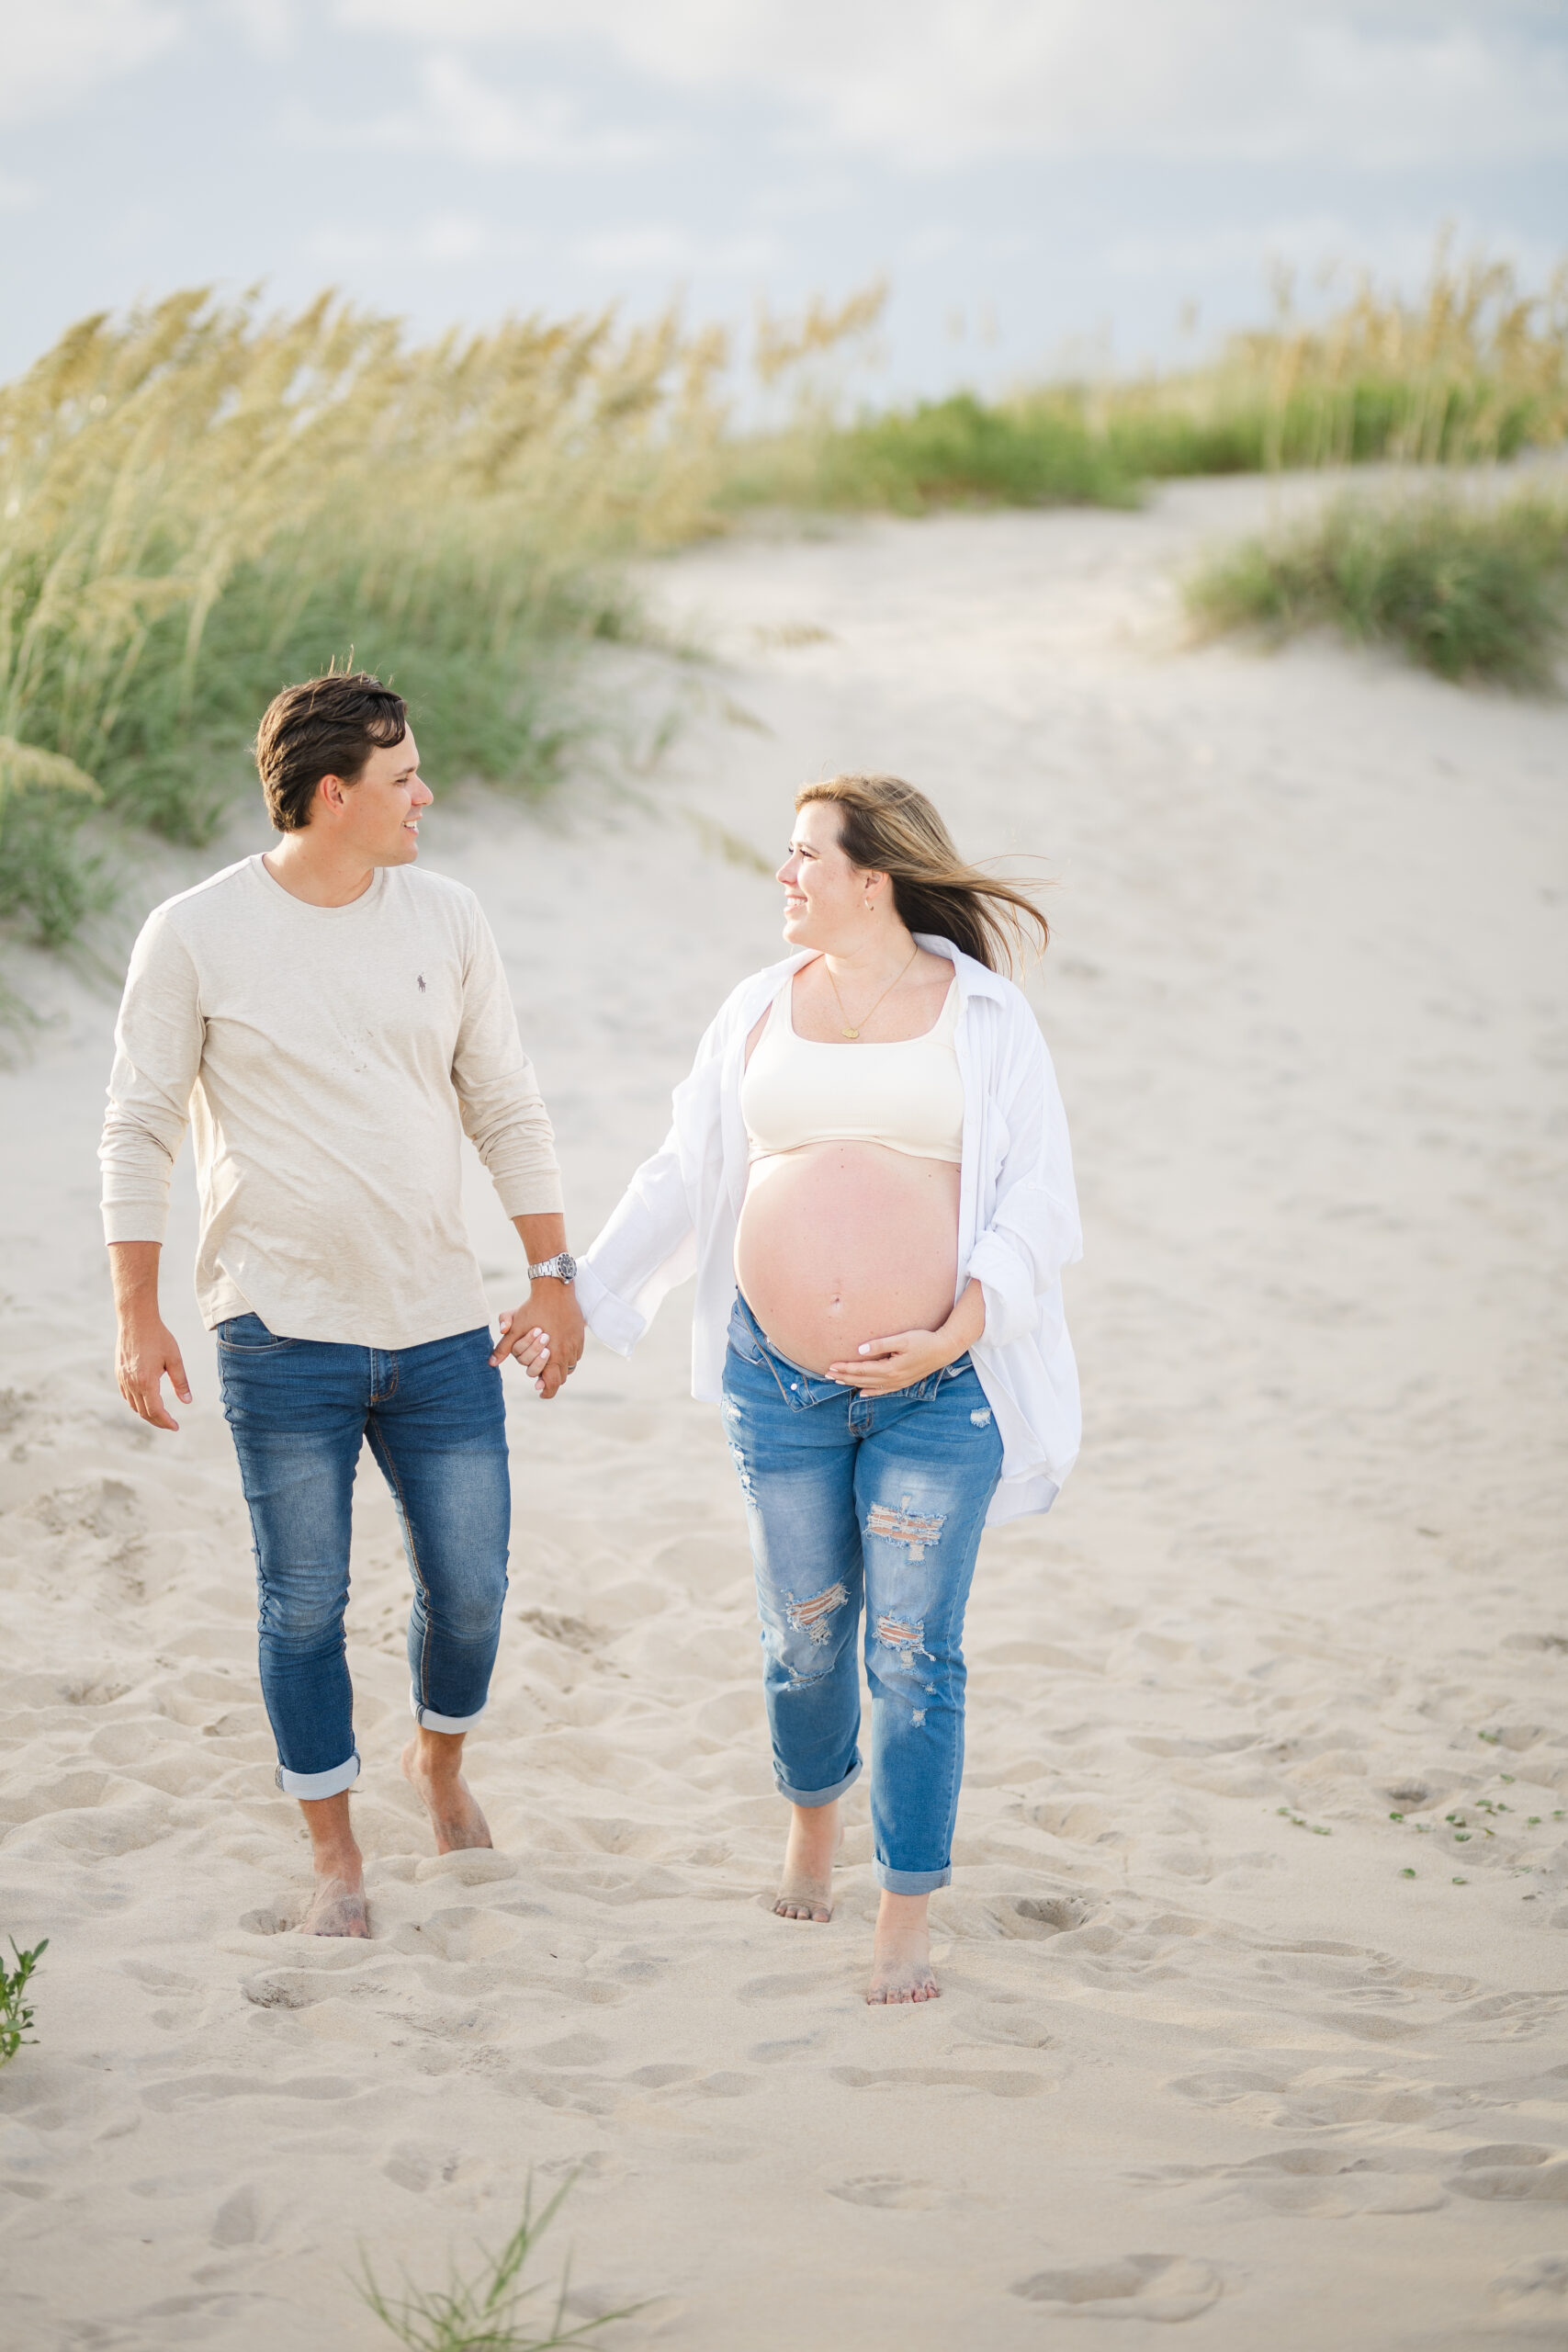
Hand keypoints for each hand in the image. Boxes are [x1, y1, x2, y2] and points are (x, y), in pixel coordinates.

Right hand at [116, 1315, 191, 1430]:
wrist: (136, 1321)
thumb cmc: (158, 1337)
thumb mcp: (175, 1359)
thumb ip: (181, 1382)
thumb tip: (187, 1401)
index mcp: (146, 1382)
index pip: (155, 1411)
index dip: (166, 1422)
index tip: (176, 1427)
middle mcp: (131, 1383)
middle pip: (144, 1412)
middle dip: (158, 1421)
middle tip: (170, 1424)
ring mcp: (122, 1379)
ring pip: (133, 1406)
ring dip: (146, 1413)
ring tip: (160, 1414)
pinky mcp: (119, 1374)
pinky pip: (126, 1396)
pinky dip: (136, 1403)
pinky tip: (146, 1401)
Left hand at [490, 1281, 584, 1398]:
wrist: (554, 1290)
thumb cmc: (532, 1309)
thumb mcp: (515, 1328)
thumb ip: (504, 1347)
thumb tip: (491, 1363)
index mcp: (551, 1355)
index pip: (552, 1384)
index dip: (546, 1392)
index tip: (539, 1391)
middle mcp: (566, 1353)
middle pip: (561, 1379)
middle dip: (550, 1379)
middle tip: (542, 1377)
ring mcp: (575, 1345)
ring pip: (569, 1367)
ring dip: (559, 1368)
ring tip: (549, 1362)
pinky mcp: (580, 1337)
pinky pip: (575, 1355)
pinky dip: (567, 1357)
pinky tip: (558, 1349)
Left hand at [826, 1329, 956, 1394]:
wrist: (944, 1350)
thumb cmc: (923, 1340)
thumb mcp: (902, 1339)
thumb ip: (880, 1344)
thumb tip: (860, 1350)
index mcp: (890, 1368)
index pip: (861, 1370)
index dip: (845, 1368)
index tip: (831, 1365)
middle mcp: (893, 1379)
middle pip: (863, 1380)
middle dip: (844, 1377)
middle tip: (827, 1374)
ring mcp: (898, 1383)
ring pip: (870, 1386)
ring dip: (853, 1384)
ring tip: (838, 1381)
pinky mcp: (903, 1383)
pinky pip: (883, 1391)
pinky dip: (870, 1392)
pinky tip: (862, 1393)